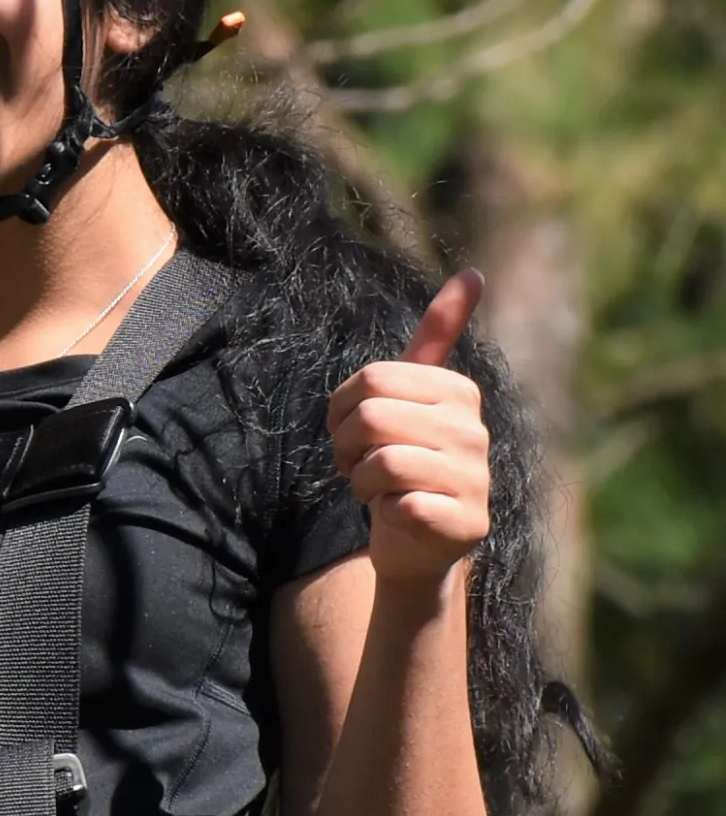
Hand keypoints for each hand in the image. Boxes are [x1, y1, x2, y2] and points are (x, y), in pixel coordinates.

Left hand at [328, 270, 489, 585]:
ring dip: (362, 483)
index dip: (340, 412)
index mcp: (458, 391)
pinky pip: (402, 505)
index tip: (351, 434)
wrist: (416, 544)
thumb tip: (474, 272)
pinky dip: (384, 513)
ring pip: (383, 463)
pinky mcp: (466, 522)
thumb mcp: (410, 400)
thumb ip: (435, 339)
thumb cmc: (402, 466)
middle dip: (345, 449)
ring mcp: (476, 477)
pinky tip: (399, 516)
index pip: (371, 379)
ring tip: (378, 490)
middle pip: (372, 418)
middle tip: (356, 467)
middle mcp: (475, 430)